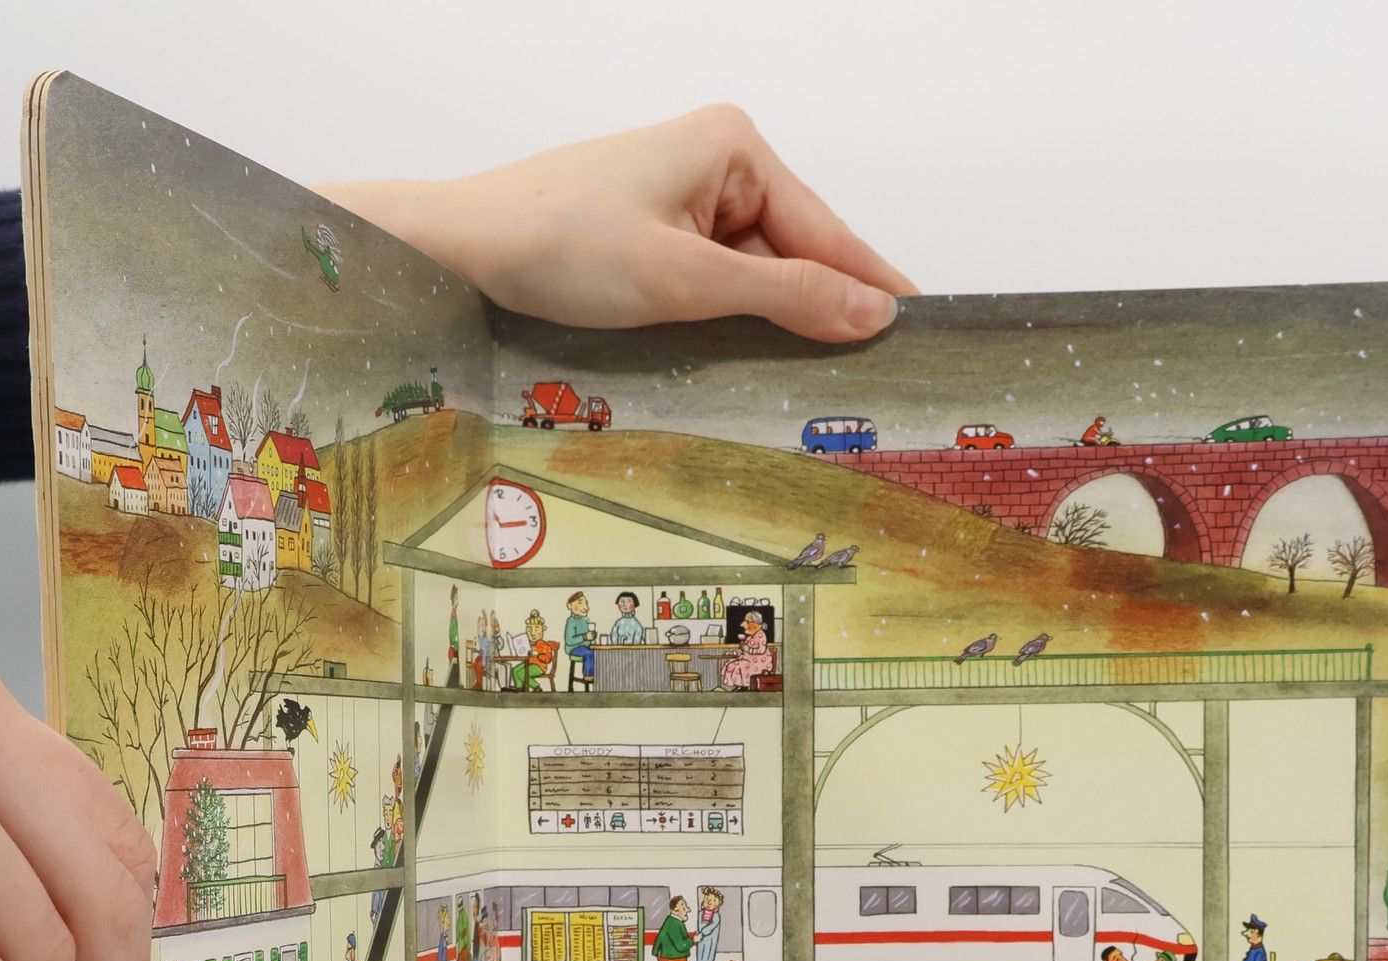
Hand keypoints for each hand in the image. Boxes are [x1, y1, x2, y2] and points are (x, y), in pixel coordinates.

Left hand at [322, 105, 915, 342]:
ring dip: (775, 327)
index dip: (874, 289)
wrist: (459, 248)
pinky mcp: (653, 234)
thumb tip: (874, 314)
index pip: (828, 232)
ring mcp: (683, 199)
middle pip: (795, 254)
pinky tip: (752, 363)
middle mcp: (717, 162)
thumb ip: (787, 298)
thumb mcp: (686, 280)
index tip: (928, 332)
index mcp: (735, 147)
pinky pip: (717, 283)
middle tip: (876, 384)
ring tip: (821, 386)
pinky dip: (733, 322)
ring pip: (756, 277)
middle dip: (824, 314)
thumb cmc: (562, 245)